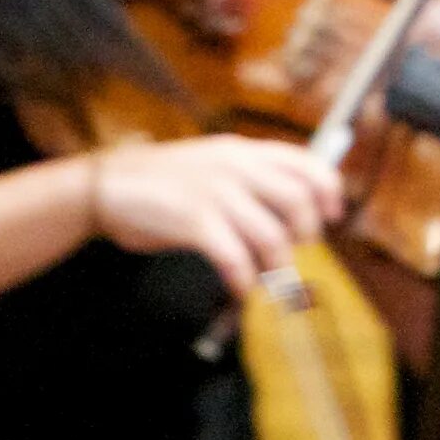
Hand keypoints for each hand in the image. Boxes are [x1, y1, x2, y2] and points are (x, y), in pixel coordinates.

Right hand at [90, 136, 346, 299]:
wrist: (108, 185)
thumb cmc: (164, 183)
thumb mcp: (213, 167)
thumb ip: (249, 182)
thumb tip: (291, 212)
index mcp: (243, 151)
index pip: (305, 162)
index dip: (328, 190)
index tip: (332, 216)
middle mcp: (235, 166)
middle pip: (297, 199)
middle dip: (304, 235)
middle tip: (292, 254)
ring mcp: (214, 190)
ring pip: (271, 233)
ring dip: (276, 266)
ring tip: (267, 281)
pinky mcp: (192, 218)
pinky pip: (235, 255)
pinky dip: (244, 279)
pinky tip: (240, 288)